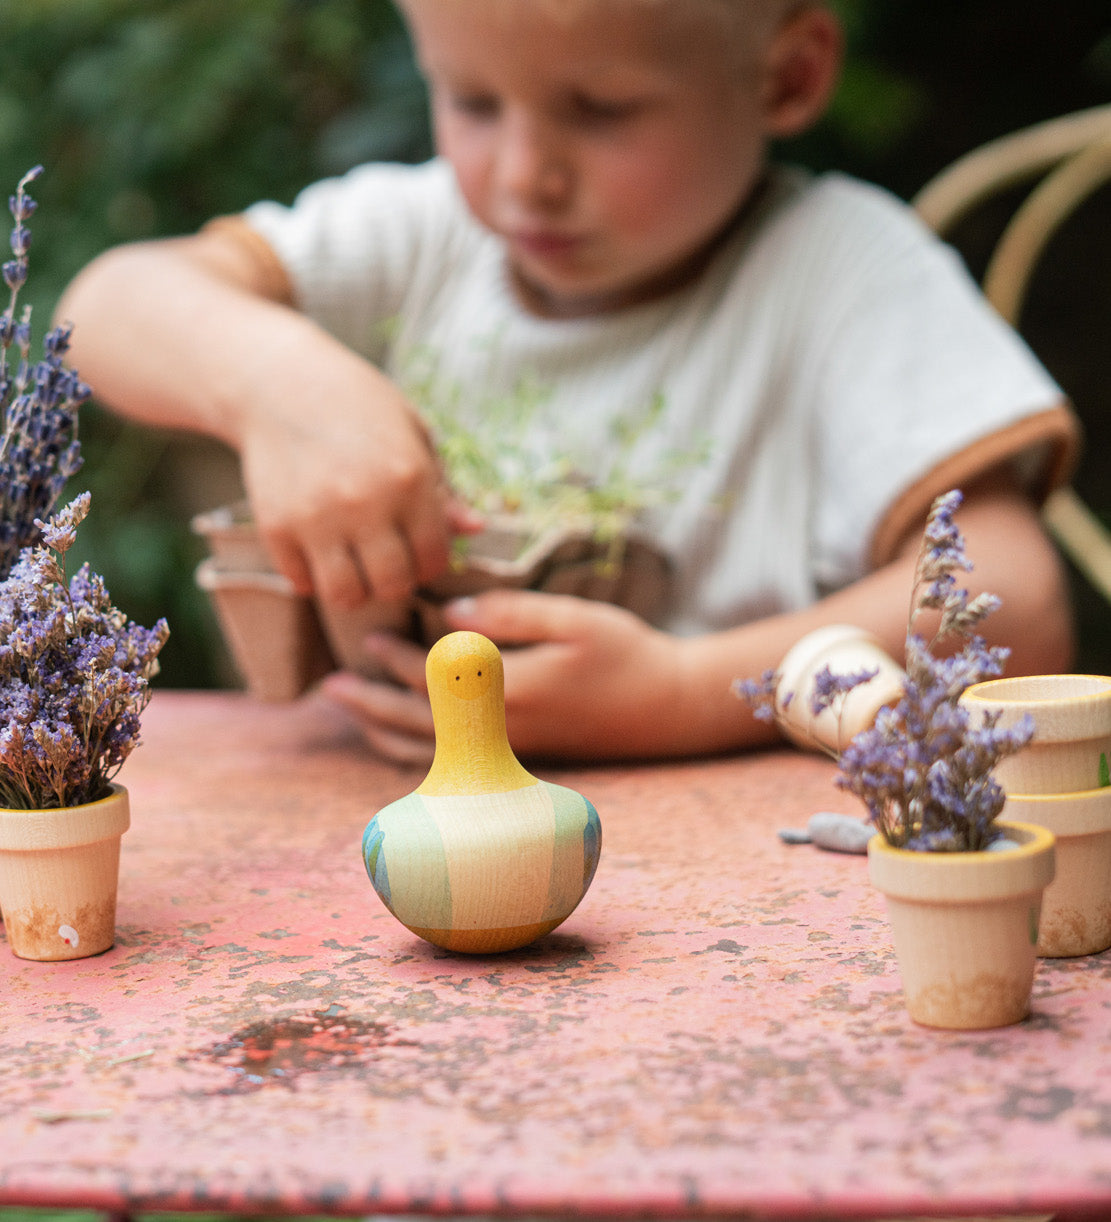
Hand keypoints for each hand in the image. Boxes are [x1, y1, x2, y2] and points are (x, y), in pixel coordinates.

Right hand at [235, 336, 481, 607]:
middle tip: (386, 562)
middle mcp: (365, 502)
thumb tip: (476, 529)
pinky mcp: (275, 526)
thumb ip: (442, 490)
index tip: (417, 552)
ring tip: (353, 565)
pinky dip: (312, 576)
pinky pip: (302, 582)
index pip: (433, 558)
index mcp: (409, 478)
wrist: (279, 382)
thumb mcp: (412, 435)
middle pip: (392, 585)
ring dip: (354, 588)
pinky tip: (317, 549)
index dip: (430, 563)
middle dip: (395, 582)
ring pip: (346, 595)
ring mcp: (316, 517)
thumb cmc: (359, 408)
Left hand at [320, 589, 691, 762]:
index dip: (396, 655)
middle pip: (417, 722)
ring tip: (351, 711)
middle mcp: (502, 732)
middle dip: (370, 702)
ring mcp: (509, 752)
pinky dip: (415, 750)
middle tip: (328, 685)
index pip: (434, 677)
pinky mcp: (517, 758)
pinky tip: (399, 733)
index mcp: (512, 692)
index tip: (369, 633)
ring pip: (429, 751)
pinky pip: (450, 762)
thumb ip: (511, 612)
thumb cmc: (626, 655)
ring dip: (384, 730)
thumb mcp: (576, 619)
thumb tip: (449, 610)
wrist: (667, 708)